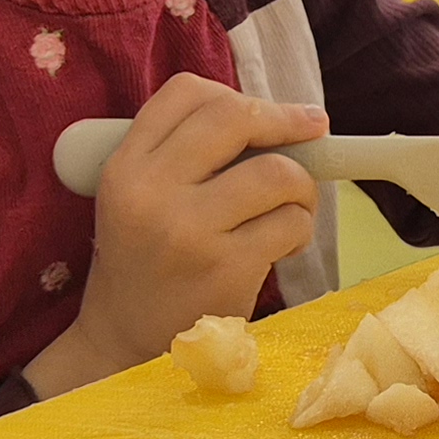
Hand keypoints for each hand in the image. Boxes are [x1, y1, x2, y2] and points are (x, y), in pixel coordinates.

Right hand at [38, 74, 325, 390]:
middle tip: (313, 132)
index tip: (270, 112)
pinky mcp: (227, 267)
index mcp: (125, 166)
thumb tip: (280, 119)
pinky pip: (290, 223)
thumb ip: (184, 155)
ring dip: (302, 185)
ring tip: (292, 206)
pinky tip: (283, 245)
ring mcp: (190, 229)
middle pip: (233, 117)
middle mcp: (152, 190)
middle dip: (286, 120)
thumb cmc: (146, 261)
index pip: (185, 93)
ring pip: (276, 172)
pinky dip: (300, 229)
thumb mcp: (137, 197)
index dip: (237, 93)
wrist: (126, 344)